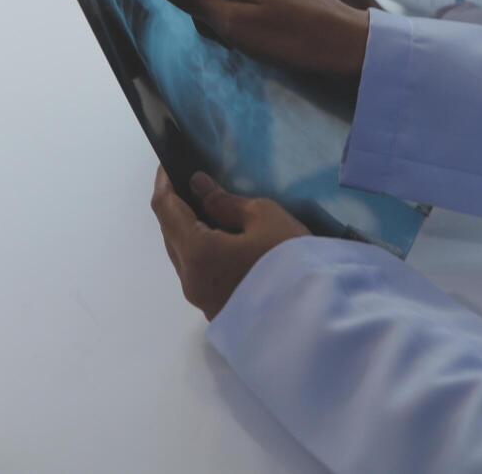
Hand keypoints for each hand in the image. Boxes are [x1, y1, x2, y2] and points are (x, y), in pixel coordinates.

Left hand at [151, 166, 309, 319]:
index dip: (164, 183)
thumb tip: (198, 187)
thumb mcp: (263, 217)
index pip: (165, 210)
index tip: (168, 163)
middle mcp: (190, 280)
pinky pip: (197, 272)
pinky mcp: (218, 311)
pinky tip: (218, 237)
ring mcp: (202, 300)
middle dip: (174, 206)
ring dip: (187, 230)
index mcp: (196, 253)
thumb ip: (224, 201)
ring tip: (205, 206)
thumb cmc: (291, 260)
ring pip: (183, 256)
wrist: (318, 318)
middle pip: (170, 235)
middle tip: (188, 182)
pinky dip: (200, 249)